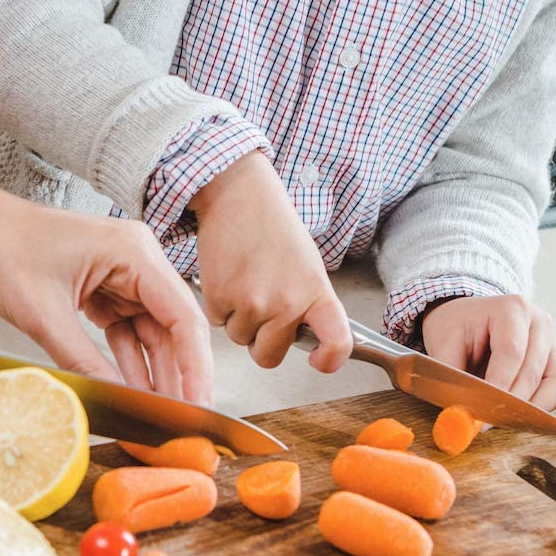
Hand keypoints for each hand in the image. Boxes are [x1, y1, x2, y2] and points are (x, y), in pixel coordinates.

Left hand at [0, 196, 213, 403]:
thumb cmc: (5, 251)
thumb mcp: (45, 316)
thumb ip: (86, 362)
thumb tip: (118, 402)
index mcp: (134, 252)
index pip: (183, 315)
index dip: (195, 365)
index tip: (199, 404)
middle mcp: (138, 258)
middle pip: (174, 325)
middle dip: (178, 373)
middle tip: (183, 420)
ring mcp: (124, 271)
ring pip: (153, 329)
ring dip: (154, 370)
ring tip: (160, 413)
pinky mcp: (108, 284)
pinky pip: (128, 326)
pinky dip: (130, 357)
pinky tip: (135, 389)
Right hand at [190, 152, 350, 371]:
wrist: (239, 194)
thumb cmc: (272, 226)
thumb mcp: (307, 265)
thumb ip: (308, 304)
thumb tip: (303, 340)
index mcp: (316, 292)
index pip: (337, 342)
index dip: (329, 360)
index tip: (319, 360)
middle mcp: (287, 302)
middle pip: (270, 355)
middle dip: (262, 341)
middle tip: (261, 308)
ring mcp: (252, 302)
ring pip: (240, 338)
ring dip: (239, 319)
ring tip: (244, 280)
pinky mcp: (220, 297)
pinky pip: (218, 322)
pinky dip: (219, 305)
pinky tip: (228, 276)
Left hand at [420, 294, 555, 409]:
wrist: (466, 319)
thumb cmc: (456, 329)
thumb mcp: (444, 346)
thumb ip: (453, 378)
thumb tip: (461, 417)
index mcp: (510, 308)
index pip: (511, 351)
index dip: (498, 386)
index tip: (483, 413)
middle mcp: (539, 321)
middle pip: (532, 370)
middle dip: (511, 402)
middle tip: (489, 422)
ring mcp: (552, 340)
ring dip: (531, 407)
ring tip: (503, 418)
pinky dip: (544, 405)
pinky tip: (519, 413)